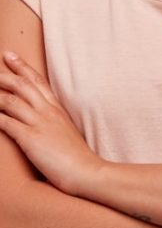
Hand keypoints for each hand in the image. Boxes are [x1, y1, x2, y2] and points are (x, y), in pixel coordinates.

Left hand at [0, 51, 102, 195]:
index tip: (11, 56)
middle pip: (23, 85)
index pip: (38, 81)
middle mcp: (48, 111)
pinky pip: (6, 123)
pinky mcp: (31, 138)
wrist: (86, 171)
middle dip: (4, 75)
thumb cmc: (77, 156)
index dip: (22, 66)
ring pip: (11, 100)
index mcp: (57, 108)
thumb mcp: (66, 131)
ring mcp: (40, 123)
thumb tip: (43, 118)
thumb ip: (54, 120)